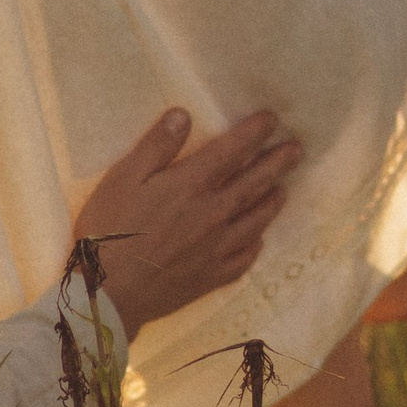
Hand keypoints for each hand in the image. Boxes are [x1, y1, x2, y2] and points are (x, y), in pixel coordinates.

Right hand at [69, 104, 299, 340]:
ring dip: (272, 201)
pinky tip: (258, 240)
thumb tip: (184, 115)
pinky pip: (244, 258)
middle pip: (254, 183)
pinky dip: (255, 244)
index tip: (271, 119)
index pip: (232, 151)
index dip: (254, 132)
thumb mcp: (124, 177)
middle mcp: (213, 213)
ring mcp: (217, 248)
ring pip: (255, 220)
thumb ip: (157, 146)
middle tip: (297, 150)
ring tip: (283, 189)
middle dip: (277, 163)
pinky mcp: (212, 276)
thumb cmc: (110, 229)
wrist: (109, 291)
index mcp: (191, 185)